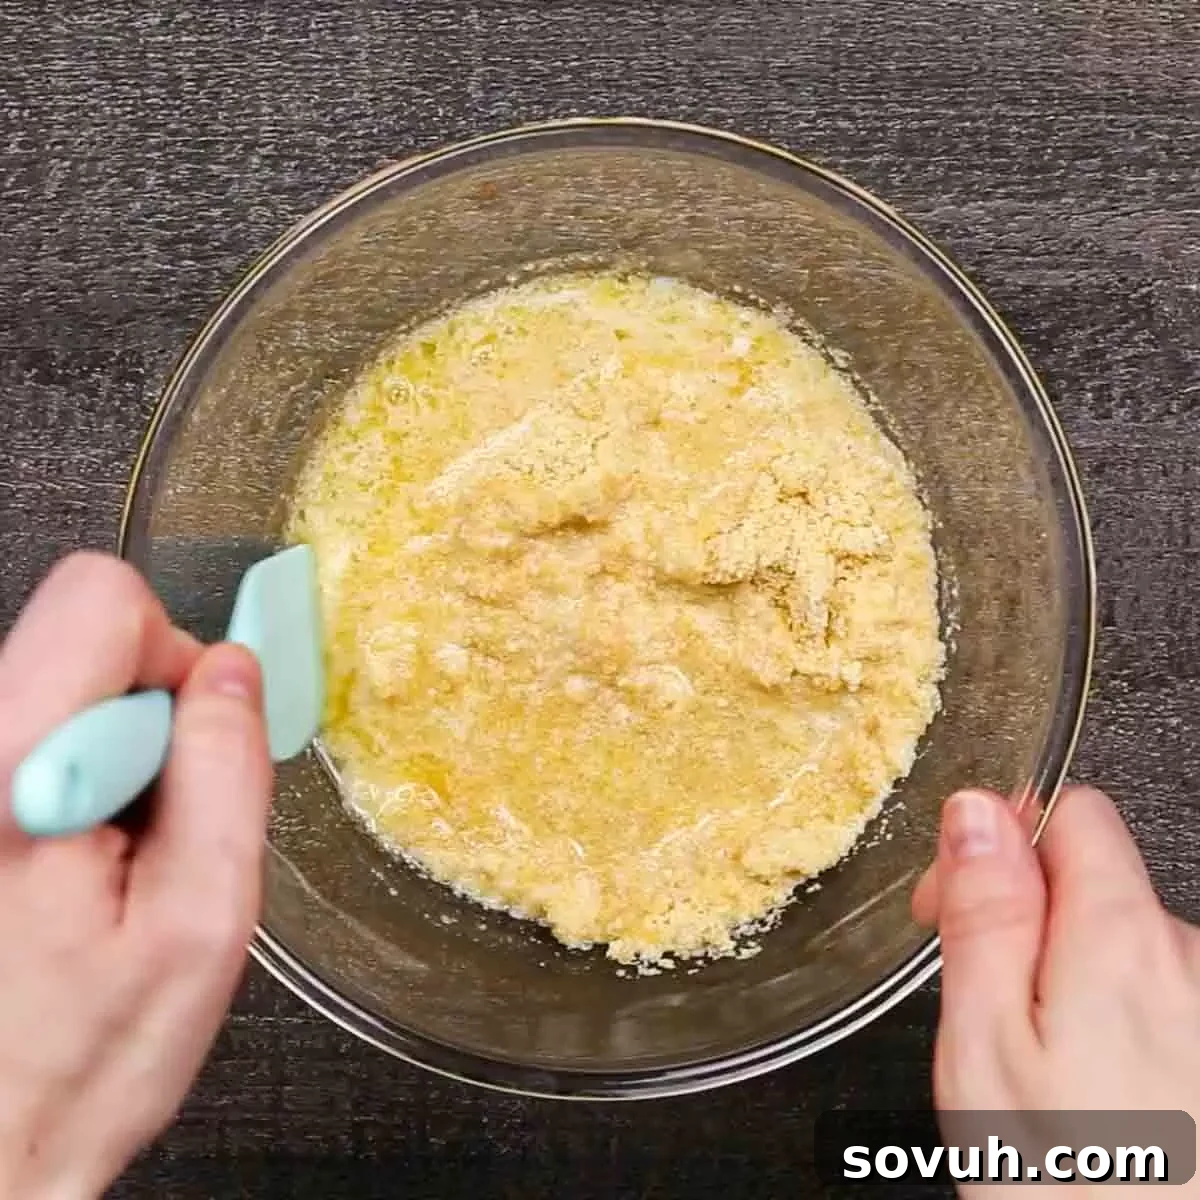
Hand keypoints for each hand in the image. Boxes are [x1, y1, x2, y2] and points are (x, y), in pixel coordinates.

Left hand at [0, 553, 271, 1198]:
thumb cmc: (74, 1065)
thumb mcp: (200, 923)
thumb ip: (226, 774)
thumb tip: (235, 672)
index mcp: (9, 770)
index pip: (101, 603)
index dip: (174, 656)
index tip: (195, 740)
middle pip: (77, 639)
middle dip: (148, 714)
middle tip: (154, 828)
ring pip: (58, 689)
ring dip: (114, 758)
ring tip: (110, 863)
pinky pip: (34, 735)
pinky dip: (79, 781)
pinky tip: (74, 869)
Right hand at [914, 784, 1199, 1192]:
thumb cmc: (1076, 1186)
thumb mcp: (987, 1043)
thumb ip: (985, 914)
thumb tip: (974, 814)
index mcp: (1119, 938)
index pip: (1068, 810)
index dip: (994, 842)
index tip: (952, 903)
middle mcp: (1188, 960)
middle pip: (1092, 882)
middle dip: (1024, 921)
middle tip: (981, 1007)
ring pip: (1117, 949)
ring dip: (1065, 979)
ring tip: (1034, 1067)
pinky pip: (1153, 1002)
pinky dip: (1108, 1025)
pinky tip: (1086, 1092)